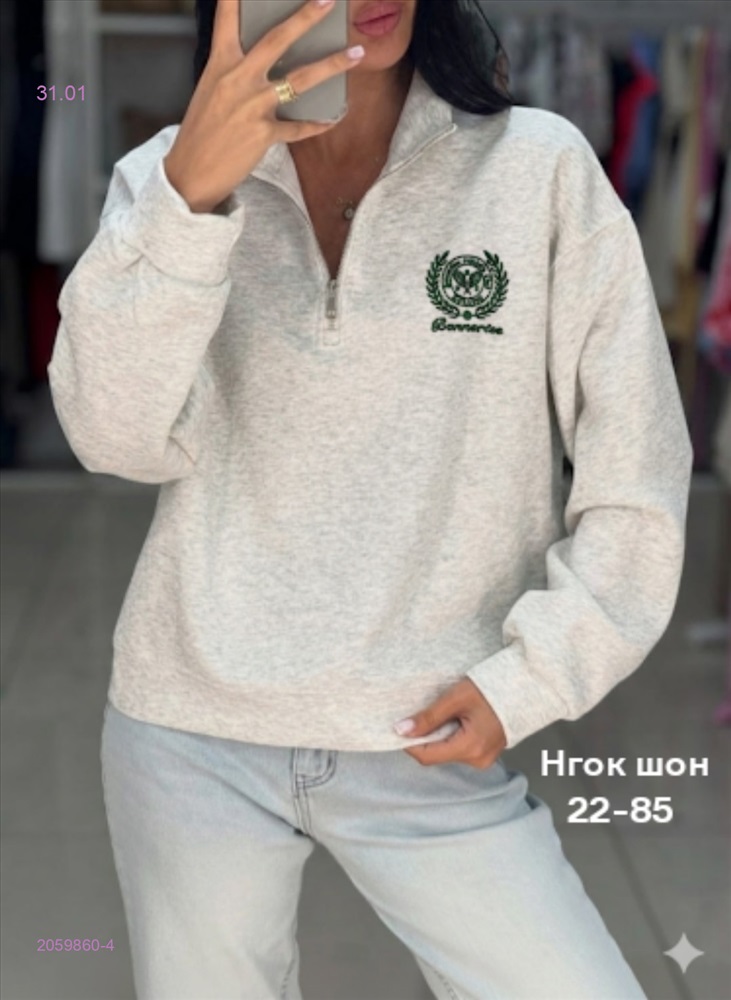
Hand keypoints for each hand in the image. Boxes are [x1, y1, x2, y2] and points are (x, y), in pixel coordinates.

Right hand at [164, 0, 362, 212]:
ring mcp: (252, 106)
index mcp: (220, 62)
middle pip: (277, 39)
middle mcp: (237, 78)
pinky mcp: (263, 134)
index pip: (227, 17)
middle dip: (306, 16)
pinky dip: (318, 124)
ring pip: (300, 79)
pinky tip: (334, 118)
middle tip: (329, 0)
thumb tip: (264, 56)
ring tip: (357, 54)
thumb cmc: (203, 130)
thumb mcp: (212, 89)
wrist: (191, 173)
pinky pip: (300, 127)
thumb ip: (236, 68)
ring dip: (332, 65)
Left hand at [395, 677, 507, 768]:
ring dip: (440, 735)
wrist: (522, 686)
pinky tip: (458, 719)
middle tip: (427, 712)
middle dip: (427, 736)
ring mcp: (484, 759)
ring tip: (449, 712)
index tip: (400, 727)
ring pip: (447, 751)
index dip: (409, 743)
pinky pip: (460, 748)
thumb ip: (428, 717)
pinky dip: (452, 735)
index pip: (427, 756)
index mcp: (470, 748)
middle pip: (437, 755)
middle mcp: (478, 760)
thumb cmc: (492, 688)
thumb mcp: (455, 698)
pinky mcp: (486, 753)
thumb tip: (401, 730)